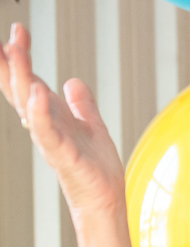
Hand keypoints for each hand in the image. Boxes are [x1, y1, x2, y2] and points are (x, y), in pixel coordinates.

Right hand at [0, 23, 125, 217]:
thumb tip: (73, 82)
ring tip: (16, 51)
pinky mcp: (63, 155)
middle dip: (14, 62)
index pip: (29, 83)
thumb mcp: (92, 127)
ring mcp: (51, 140)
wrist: (106, 200)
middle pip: (21, 89)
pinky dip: (40, 112)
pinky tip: (38, 93)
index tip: (18, 33)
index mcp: (51, 118)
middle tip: (13, 35)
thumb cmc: (96, 169)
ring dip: (22, 78)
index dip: (21, 59)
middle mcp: (45, 126)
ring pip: (28, 104)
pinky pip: (46, 131)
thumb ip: (82, 106)